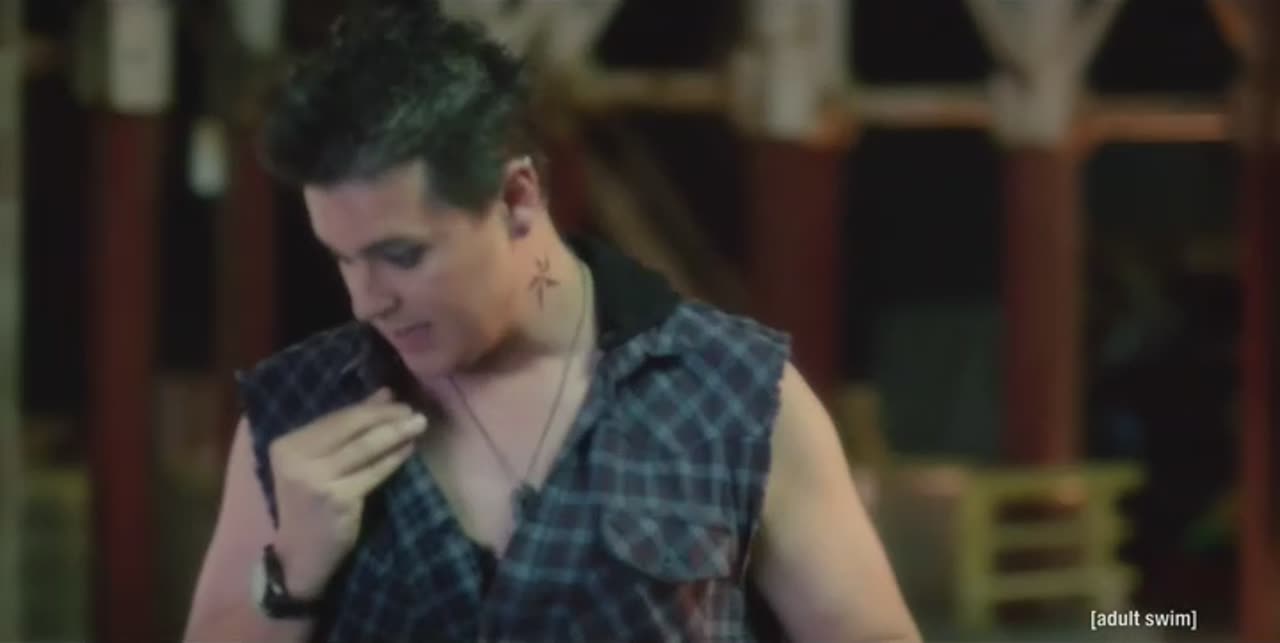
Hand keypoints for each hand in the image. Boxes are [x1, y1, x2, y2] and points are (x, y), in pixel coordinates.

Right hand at [267, 388, 426, 597]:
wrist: (299, 555)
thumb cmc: (310, 505)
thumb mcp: (318, 464)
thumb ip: (346, 429)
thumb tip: (385, 394)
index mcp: (287, 445)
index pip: (335, 417)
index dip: (369, 407)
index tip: (397, 399)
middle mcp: (297, 459)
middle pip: (351, 428)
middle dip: (386, 417)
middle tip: (413, 411)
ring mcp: (316, 480)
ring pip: (365, 447)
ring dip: (396, 433)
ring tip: (418, 424)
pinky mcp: (338, 500)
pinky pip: (374, 472)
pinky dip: (394, 459)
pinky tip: (408, 450)